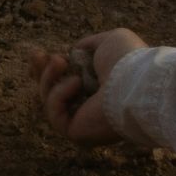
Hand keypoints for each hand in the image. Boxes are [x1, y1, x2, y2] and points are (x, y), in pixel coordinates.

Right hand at [29, 28, 147, 146]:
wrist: (138, 83)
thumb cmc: (129, 60)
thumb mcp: (108, 41)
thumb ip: (89, 45)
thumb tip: (74, 51)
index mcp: (100, 89)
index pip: (67, 83)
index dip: (50, 69)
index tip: (40, 54)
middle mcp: (91, 108)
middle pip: (53, 94)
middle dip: (42, 74)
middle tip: (36, 55)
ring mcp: (83, 123)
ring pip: (50, 102)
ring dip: (48, 78)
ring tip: (59, 61)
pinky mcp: (77, 133)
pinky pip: (55, 114)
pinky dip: (59, 95)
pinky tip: (76, 83)